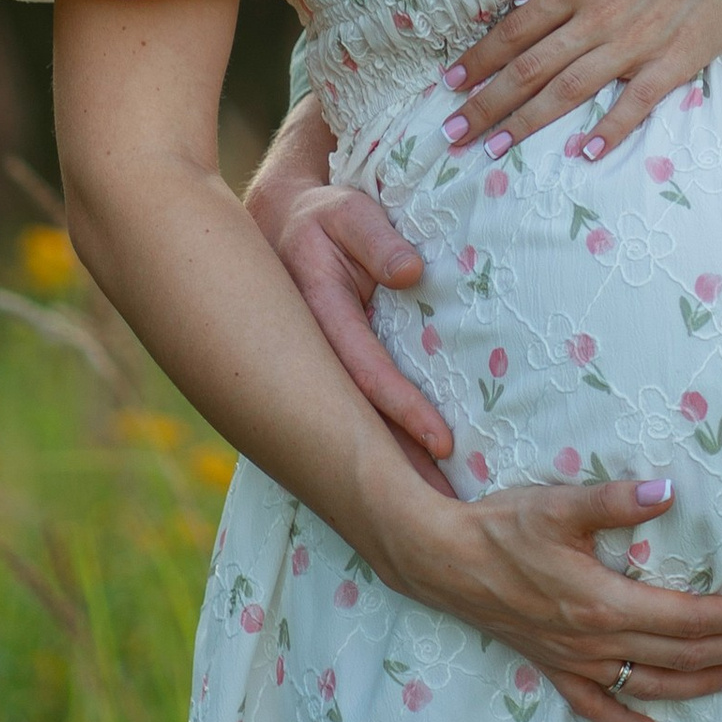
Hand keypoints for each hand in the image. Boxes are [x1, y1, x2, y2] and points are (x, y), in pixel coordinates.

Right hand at [246, 116, 455, 481]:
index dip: (402, 408)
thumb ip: (375, 237)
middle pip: (358, 418)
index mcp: (316, 310)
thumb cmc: (321, 213)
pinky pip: (356, 411)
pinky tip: (410, 476)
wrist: (277, 222)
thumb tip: (412, 273)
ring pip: (355, 424)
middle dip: (397, 466)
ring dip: (391, 465)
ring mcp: (315, 367)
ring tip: (437, 508)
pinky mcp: (327, 371)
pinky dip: (381, 444)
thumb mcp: (345, 211)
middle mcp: (312, 350)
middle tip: (445, 511)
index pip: (365, 369)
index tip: (442, 443)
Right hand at [416, 470, 721, 721]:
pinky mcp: (552, 668)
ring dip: (703, 684)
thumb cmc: (502, 528)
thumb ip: (616, 501)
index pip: (690, 618)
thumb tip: (667, 492)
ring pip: (652, 686)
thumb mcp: (560, 505)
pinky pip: (597, 707)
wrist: (442, 561)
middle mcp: (597, 643)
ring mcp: (575, 662)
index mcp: (607, 604)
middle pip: (683, 656)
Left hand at [440, 0, 721, 161]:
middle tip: (452, 133)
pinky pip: (632, 105)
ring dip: (526, 123)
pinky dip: (607, 130)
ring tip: (493, 148)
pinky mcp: (670, 66)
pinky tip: (584, 153)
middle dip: (486, 104)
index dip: (479, 61)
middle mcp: (595, 18)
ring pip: (566, 92)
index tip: (449, 86)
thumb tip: (530, 4)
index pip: (514, 31)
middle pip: (528, 69)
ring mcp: (632, 46)